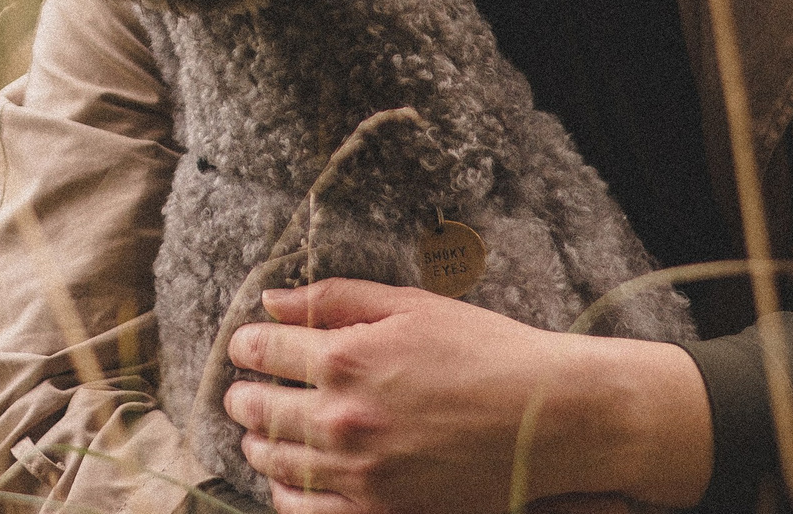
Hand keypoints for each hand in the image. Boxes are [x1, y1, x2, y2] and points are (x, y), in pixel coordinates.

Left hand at [220, 279, 710, 513]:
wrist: (550, 419)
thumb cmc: (487, 352)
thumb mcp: (411, 307)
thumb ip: (335, 300)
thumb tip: (273, 301)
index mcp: (347, 358)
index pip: (265, 351)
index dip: (246, 347)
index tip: (244, 348)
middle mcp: (344, 418)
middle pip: (262, 409)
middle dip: (244, 398)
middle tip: (242, 394)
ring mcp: (362, 472)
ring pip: (278, 462)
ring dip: (259, 444)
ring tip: (259, 434)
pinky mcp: (382, 512)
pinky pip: (308, 511)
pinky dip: (287, 494)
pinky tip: (288, 480)